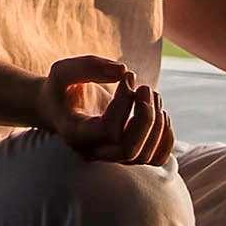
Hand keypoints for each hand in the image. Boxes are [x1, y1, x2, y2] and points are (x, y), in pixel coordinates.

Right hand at [36, 55, 173, 165]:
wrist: (59, 108)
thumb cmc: (61, 88)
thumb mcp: (63, 70)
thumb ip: (88, 66)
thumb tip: (124, 71)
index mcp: (76, 134)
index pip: (110, 130)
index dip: (125, 102)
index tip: (127, 76)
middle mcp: (95, 152)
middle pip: (130, 150)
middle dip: (145, 117)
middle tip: (144, 88)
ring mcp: (113, 157)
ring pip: (146, 156)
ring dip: (157, 122)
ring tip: (150, 93)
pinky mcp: (129, 154)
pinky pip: (156, 159)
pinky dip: (166, 137)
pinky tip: (161, 111)